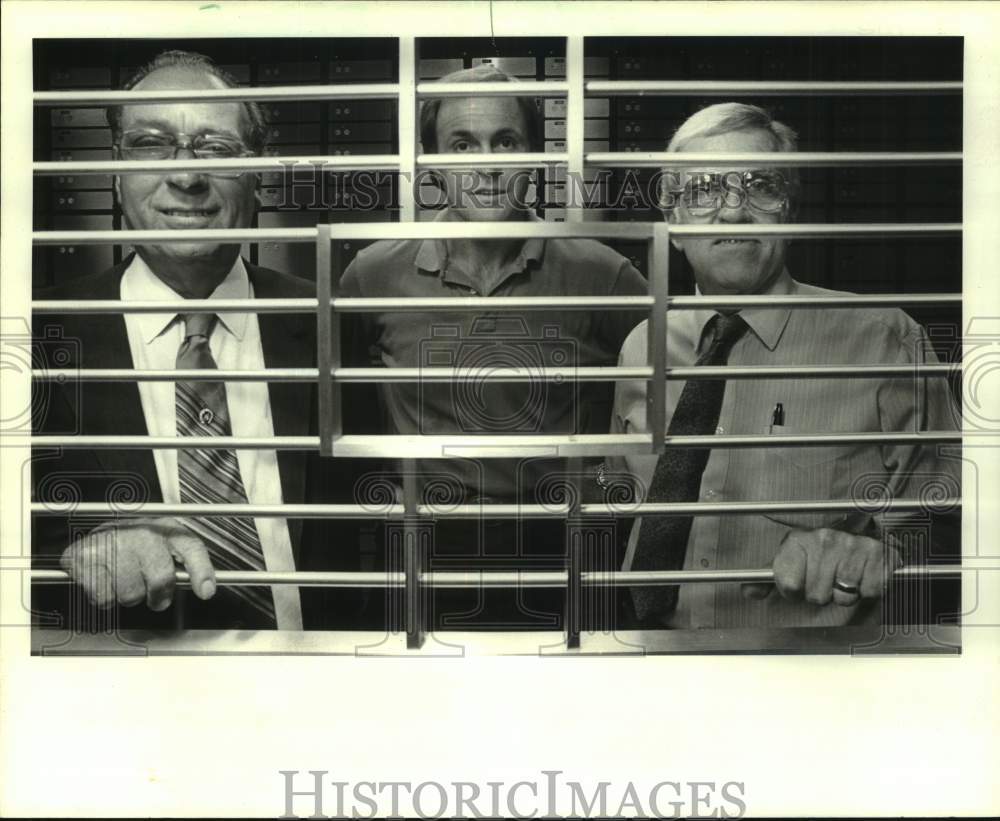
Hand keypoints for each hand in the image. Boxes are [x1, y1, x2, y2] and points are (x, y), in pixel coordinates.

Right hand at [59, 518, 215, 610]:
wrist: (94, 537)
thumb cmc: (134, 546)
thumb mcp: (163, 546)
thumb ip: (182, 564)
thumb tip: (205, 588)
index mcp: (166, 528)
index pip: (191, 547)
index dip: (201, 571)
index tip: (206, 591)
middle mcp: (142, 532)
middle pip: (161, 579)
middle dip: (159, 596)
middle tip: (153, 594)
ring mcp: (114, 541)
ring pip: (131, 593)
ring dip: (128, 595)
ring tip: (123, 577)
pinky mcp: (87, 556)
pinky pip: (104, 597)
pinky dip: (104, 596)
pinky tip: (104, 578)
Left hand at [742, 528, 901, 605]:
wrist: (859, 536)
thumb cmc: (820, 556)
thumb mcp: (791, 562)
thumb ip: (767, 580)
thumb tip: (749, 592)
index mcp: (797, 540)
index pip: (789, 586)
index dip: (794, 592)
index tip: (799, 584)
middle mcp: (823, 539)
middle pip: (817, 596)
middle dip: (822, 594)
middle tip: (827, 580)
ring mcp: (851, 545)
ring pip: (843, 597)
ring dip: (845, 594)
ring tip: (844, 577)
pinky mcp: (877, 553)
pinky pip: (869, 592)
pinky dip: (868, 590)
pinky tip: (863, 575)